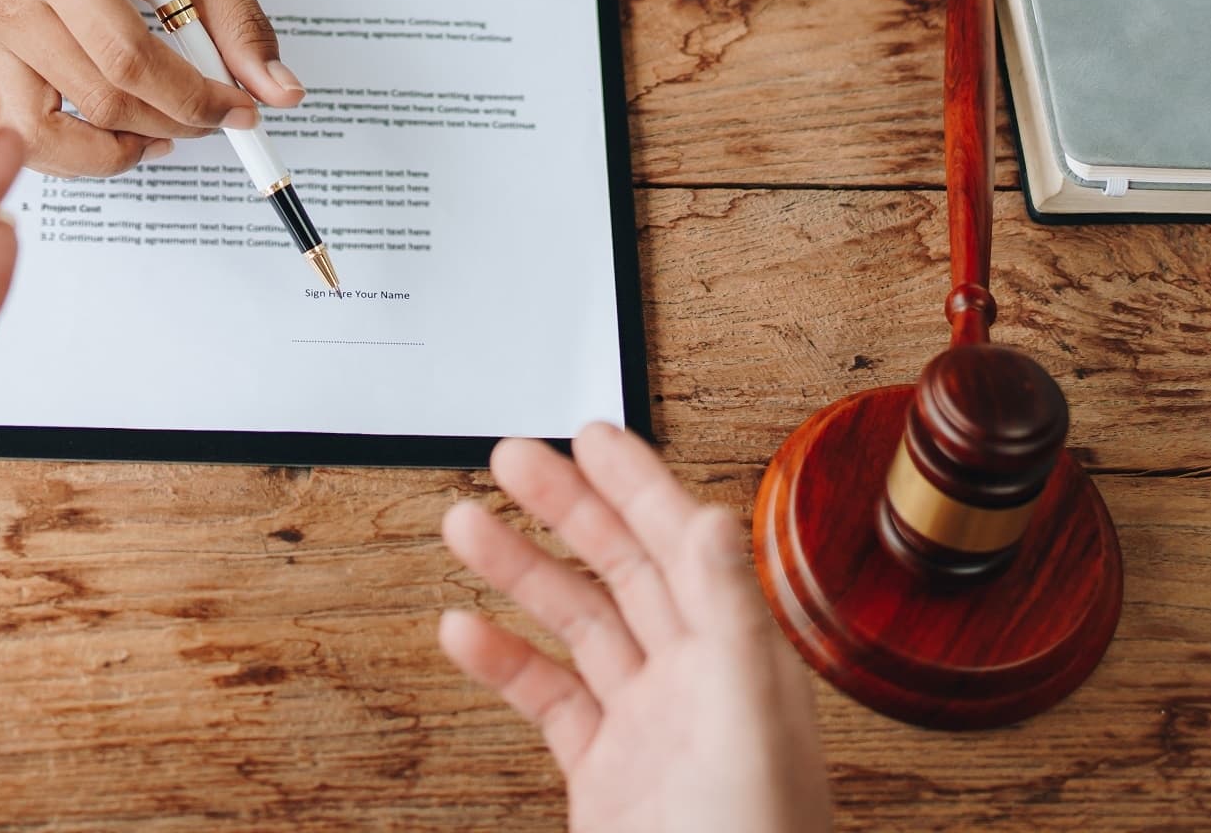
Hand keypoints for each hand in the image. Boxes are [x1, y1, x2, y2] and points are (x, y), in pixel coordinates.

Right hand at [0, 0, 299, 176]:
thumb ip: (239, 22)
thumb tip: (277, 93)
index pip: (129, 59)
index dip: (192, 98)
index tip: (237, 109)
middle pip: (99, 102)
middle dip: (172, 123)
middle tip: (214, 117)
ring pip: (51, 136)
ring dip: (121, 151)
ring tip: (165, 131)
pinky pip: (29, 134)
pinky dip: (80, 152)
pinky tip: (123, 132)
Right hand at [440, 425, 830, 832]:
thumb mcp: (748, 725)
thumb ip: (731, 617)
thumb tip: (713, 517)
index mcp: (740, 657)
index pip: (684, 545)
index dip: (638, 484)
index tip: (591, 434)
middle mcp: (695, 682)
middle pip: (623, 569)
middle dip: (565, 509)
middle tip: (509, 459)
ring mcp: (647, 728)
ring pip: (577, 627)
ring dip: (520, 573)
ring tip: (462, 525)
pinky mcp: (606, 776)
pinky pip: (549, 701)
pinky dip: (503, 664)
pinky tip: (463, 632)